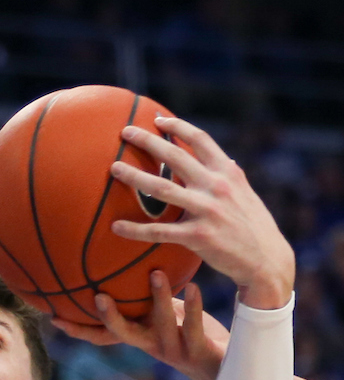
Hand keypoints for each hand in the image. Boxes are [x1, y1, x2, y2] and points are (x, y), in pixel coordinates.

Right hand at [54, 272, 228, 379]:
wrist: (228, 365)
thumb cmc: (193, 332)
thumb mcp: (165, 314)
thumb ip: (146, 298)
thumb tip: (128, 266)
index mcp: (140, 336)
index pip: (101, 336)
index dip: (78, 329)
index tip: (54, 316)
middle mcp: (151, 346)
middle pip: (122, 335)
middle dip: (109, 318)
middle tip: (97, 297)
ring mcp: (173, 351)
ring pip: (161, 327)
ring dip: (158, 300)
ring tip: (156, 274)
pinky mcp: (198, 352)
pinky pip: (193, 328)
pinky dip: (193, 308)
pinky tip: (194, 287)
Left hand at [108, 115, 294, 308]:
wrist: (266, 260)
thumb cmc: (251, 226)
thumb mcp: (243, 192)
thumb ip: (225, 176)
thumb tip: (216, 158)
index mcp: (227, 171)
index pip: (200, 139)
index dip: (177, 126)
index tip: (156, 119)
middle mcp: (216, 185)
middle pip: (175, 156)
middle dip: (148, 141)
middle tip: (125, 131)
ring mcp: (206, 210)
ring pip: (162, 188)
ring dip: (135, 176)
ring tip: (114, 168)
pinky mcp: (197, 236)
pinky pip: (159, 231)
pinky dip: (135, 229)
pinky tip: (116, 227)